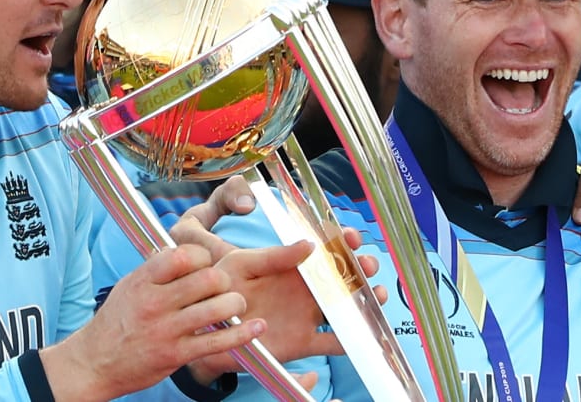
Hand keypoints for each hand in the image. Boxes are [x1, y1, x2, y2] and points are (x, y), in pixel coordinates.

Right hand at [42, 244, 264, 399]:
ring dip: (235, 305)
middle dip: (224, 280)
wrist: (93, 363)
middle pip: (209, 278)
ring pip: (218, 307)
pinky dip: (243, 334)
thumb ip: (158, 269)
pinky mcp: (176, 355)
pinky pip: (218, 342)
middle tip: (223, 287)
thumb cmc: (117, 322)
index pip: (185, 254)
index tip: (207, 264)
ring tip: (235, 306)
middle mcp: (154, 302)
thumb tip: (188, 250)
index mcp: (143, 280)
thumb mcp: (130, 286)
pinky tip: (256, 327)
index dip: (204, 256)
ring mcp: (166, 330)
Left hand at [171, 176, 385, 371]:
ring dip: (365, 300)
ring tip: (376, 294)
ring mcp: (306, 316)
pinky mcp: (301, 343)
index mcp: (292, 266)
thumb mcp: (241, 264)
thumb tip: (308, 244)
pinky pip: (331, 343)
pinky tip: (363, 333)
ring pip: (345, 307)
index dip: (342, 242)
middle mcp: (305, 290)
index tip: (352, 236)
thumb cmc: (220, 289)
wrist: (204, 327)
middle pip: (343, 277)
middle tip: (368, 265)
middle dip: (362, 268)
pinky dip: (351, 341)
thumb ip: (273, 256)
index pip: (325, 250)